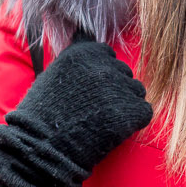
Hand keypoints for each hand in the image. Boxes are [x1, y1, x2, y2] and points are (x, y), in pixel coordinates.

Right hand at [0, 38, 153, 186]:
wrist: (42, 149)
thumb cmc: (42, 117)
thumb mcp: (52, 75)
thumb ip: (75, 61)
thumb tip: (86, 37)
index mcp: (83, 52)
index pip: (107, 55)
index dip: (101, 74)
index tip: (89, 92)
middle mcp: (102, 65)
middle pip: (124, 73)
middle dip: (115, 89)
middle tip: (97, 110)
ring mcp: (118, 88)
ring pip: (136, 91)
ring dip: (126, 105)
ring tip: (105, 122)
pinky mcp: (130, 111)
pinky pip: (144, 112)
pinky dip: (133, 123)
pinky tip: (114, 132)